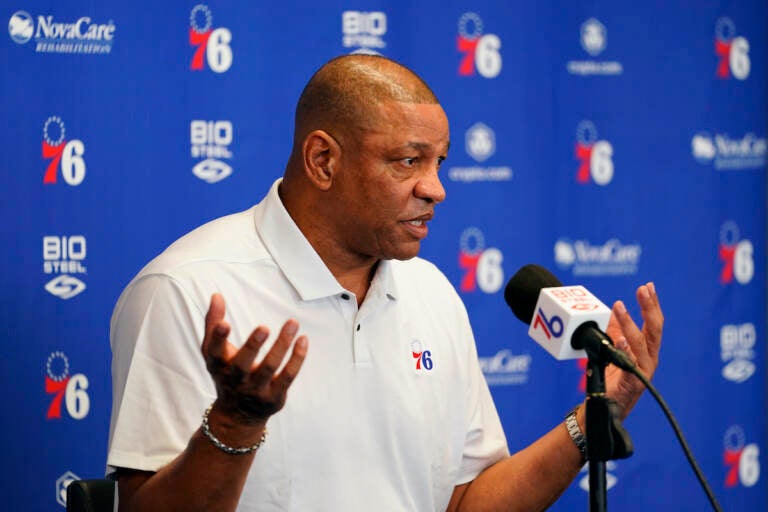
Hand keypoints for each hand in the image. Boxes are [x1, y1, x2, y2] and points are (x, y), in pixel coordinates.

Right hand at [201, 293, 307, 424]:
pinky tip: (303, 339)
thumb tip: (216, 295)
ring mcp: (255, 390)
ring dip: (282, 345)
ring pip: (269, 368)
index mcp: (218, 365)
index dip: (218, 338)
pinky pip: (288, 376)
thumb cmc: (225, 373)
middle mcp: (235, 379)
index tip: (225, 324)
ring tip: (292, 322)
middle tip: (263, 327)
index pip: (215, 352)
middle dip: (252, 346)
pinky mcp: (274, 396)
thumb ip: (213, 323)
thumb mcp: (213, 352)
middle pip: (243, 364)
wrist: (237, 415)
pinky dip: (297, 358)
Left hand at [604, 282, 662, 417]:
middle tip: (642, 289)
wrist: (606, 405)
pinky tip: (620, 338)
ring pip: (640, 343)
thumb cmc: (614, 378)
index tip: (649, 286)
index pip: (654, 323)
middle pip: (654, 329)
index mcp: (647, 350)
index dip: (652, 304)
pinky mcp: (633, 383)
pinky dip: (625, 350)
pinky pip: (630, 364)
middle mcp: (650, 358)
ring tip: (620, 307)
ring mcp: (643, 371)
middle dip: (649, 308)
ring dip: (629, 323)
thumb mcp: (615, 349)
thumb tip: (615, 310)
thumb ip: (617, 332)